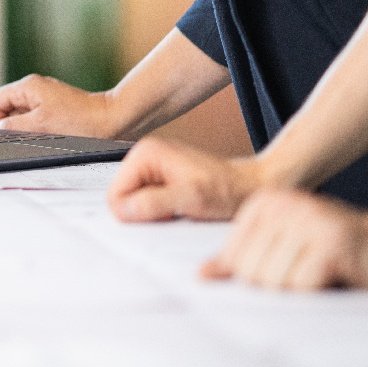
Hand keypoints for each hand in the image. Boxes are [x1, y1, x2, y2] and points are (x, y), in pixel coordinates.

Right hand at [0, 75, 118, 137]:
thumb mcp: (40, 125)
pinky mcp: (55, 107)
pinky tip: (52, 136)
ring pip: (20, 116)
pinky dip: (38, 129)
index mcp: (27, 87)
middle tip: (28, 138)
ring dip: (26, 129)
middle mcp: (34, 89)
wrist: (113, 120)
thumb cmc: (81, 120)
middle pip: (5, 108)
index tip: (7, 135)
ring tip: (44, 137)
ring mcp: (45, 98)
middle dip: (11, 126)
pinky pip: (35, 119)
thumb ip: (12, 127)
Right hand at [107, 135, 261, 221]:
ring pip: (134, 201)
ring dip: (154, 211)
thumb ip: (154, 203)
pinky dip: (161, 209)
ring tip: (180, 208)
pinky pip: (146, 200)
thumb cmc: (227, 190)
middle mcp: (146, 155)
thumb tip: (124, 210)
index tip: (164, 213)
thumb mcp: (191, 199)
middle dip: (144, 211)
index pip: (115, 195)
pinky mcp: (161, 176)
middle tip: (174, 211)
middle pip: (122, 197)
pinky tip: (181, 207)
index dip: (135, 213)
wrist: (251, 187)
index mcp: (146, 153)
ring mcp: (153, 165)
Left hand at [202, 188, 367, 293]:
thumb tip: (202, 275)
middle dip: (279, 291)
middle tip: (310, 282)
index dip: (256, 282)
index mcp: (265, 204)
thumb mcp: (287, 251)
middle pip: (251, 273)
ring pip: (275, 282)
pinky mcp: (332, 241)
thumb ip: (246, 259)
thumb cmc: (342, 256)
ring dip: (301, 295)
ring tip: (323, 280)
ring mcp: (308, 219)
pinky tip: (338, 280)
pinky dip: (319, 294)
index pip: (234, 259)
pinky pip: (303, 286)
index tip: (286, 278)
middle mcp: (284, 204)